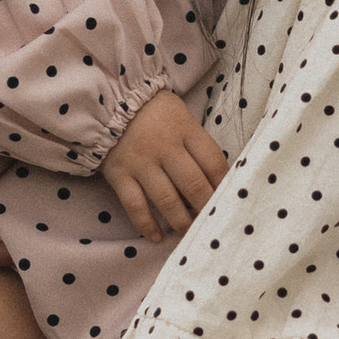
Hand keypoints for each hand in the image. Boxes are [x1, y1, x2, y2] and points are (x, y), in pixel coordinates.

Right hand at [102, 89, 229, 244]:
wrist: (110, 101)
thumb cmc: (154, 111)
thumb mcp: (182, 116)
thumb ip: (198, 143)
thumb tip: (218, 179)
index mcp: (185, 130)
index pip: (213, 162)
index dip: (224, 185)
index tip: (228, 200)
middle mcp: (165, 148)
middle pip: (194, 185)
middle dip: (206, 208)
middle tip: (212, 223)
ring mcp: (141, 163)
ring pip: (167, 200)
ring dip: (181, 221)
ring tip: (189, 232)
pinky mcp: (119, 175)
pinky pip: (135, 206)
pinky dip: (147, 225)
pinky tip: (157, 237)